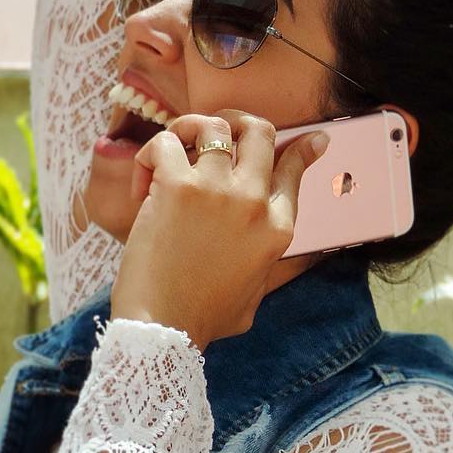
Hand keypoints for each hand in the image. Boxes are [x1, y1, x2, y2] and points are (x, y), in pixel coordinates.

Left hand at [110, 110, 327, 352]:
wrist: (164, 329)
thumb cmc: (203, 319)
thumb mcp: (256, 294)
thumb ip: (271, 265)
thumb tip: (283, 255)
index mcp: (278, 228)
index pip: (294, 169)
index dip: (302, 147)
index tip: (309, 137)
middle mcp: (254, 202)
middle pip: (260, 132)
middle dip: (237, 122)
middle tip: (214, 131)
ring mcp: (217, 190)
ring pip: (213, 125)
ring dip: (189, 129)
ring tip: (174, 148)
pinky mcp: (177, 186)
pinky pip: (167, 142)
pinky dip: (151, 154)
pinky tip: (143, 182)